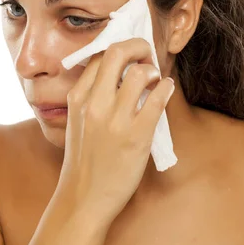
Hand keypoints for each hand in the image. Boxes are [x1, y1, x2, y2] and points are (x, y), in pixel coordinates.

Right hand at [56, 37, 175, 224]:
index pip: (99, 55)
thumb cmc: (84, 160)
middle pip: (117, 53)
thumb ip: (92, 97)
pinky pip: (158, 98)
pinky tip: (165, 89)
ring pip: (140, 72)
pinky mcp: (137, 135)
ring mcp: (115, 119)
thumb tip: (119, 74)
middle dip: (138, 46)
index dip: (119, 47)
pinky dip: (165, 87)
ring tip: (156, 78)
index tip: (130, 53)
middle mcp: (94, 103)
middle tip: (146, 54)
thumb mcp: (77, 122)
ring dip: (153, 70)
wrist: (84, 198)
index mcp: (77, 98)